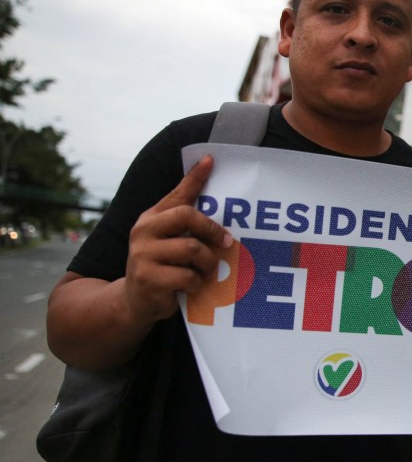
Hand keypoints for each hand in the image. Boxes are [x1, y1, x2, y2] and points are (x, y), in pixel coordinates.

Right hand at [124, 156, 232, 325]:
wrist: (133, 300)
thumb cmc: (160, 265)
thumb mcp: (168, 240)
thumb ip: (185, 220)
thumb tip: (209, 194)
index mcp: (151, 218)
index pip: (177, 194)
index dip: (195, 177)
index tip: (211, 160)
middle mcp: (143, 231)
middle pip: (187, 216)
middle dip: (213, 230)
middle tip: (227, 243)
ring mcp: (143, 255)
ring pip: (192, 249)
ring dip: (208, 262)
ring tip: (207, 270)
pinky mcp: (148, 279)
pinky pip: (187, 277)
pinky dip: (197, 283)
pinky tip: (193, 286)